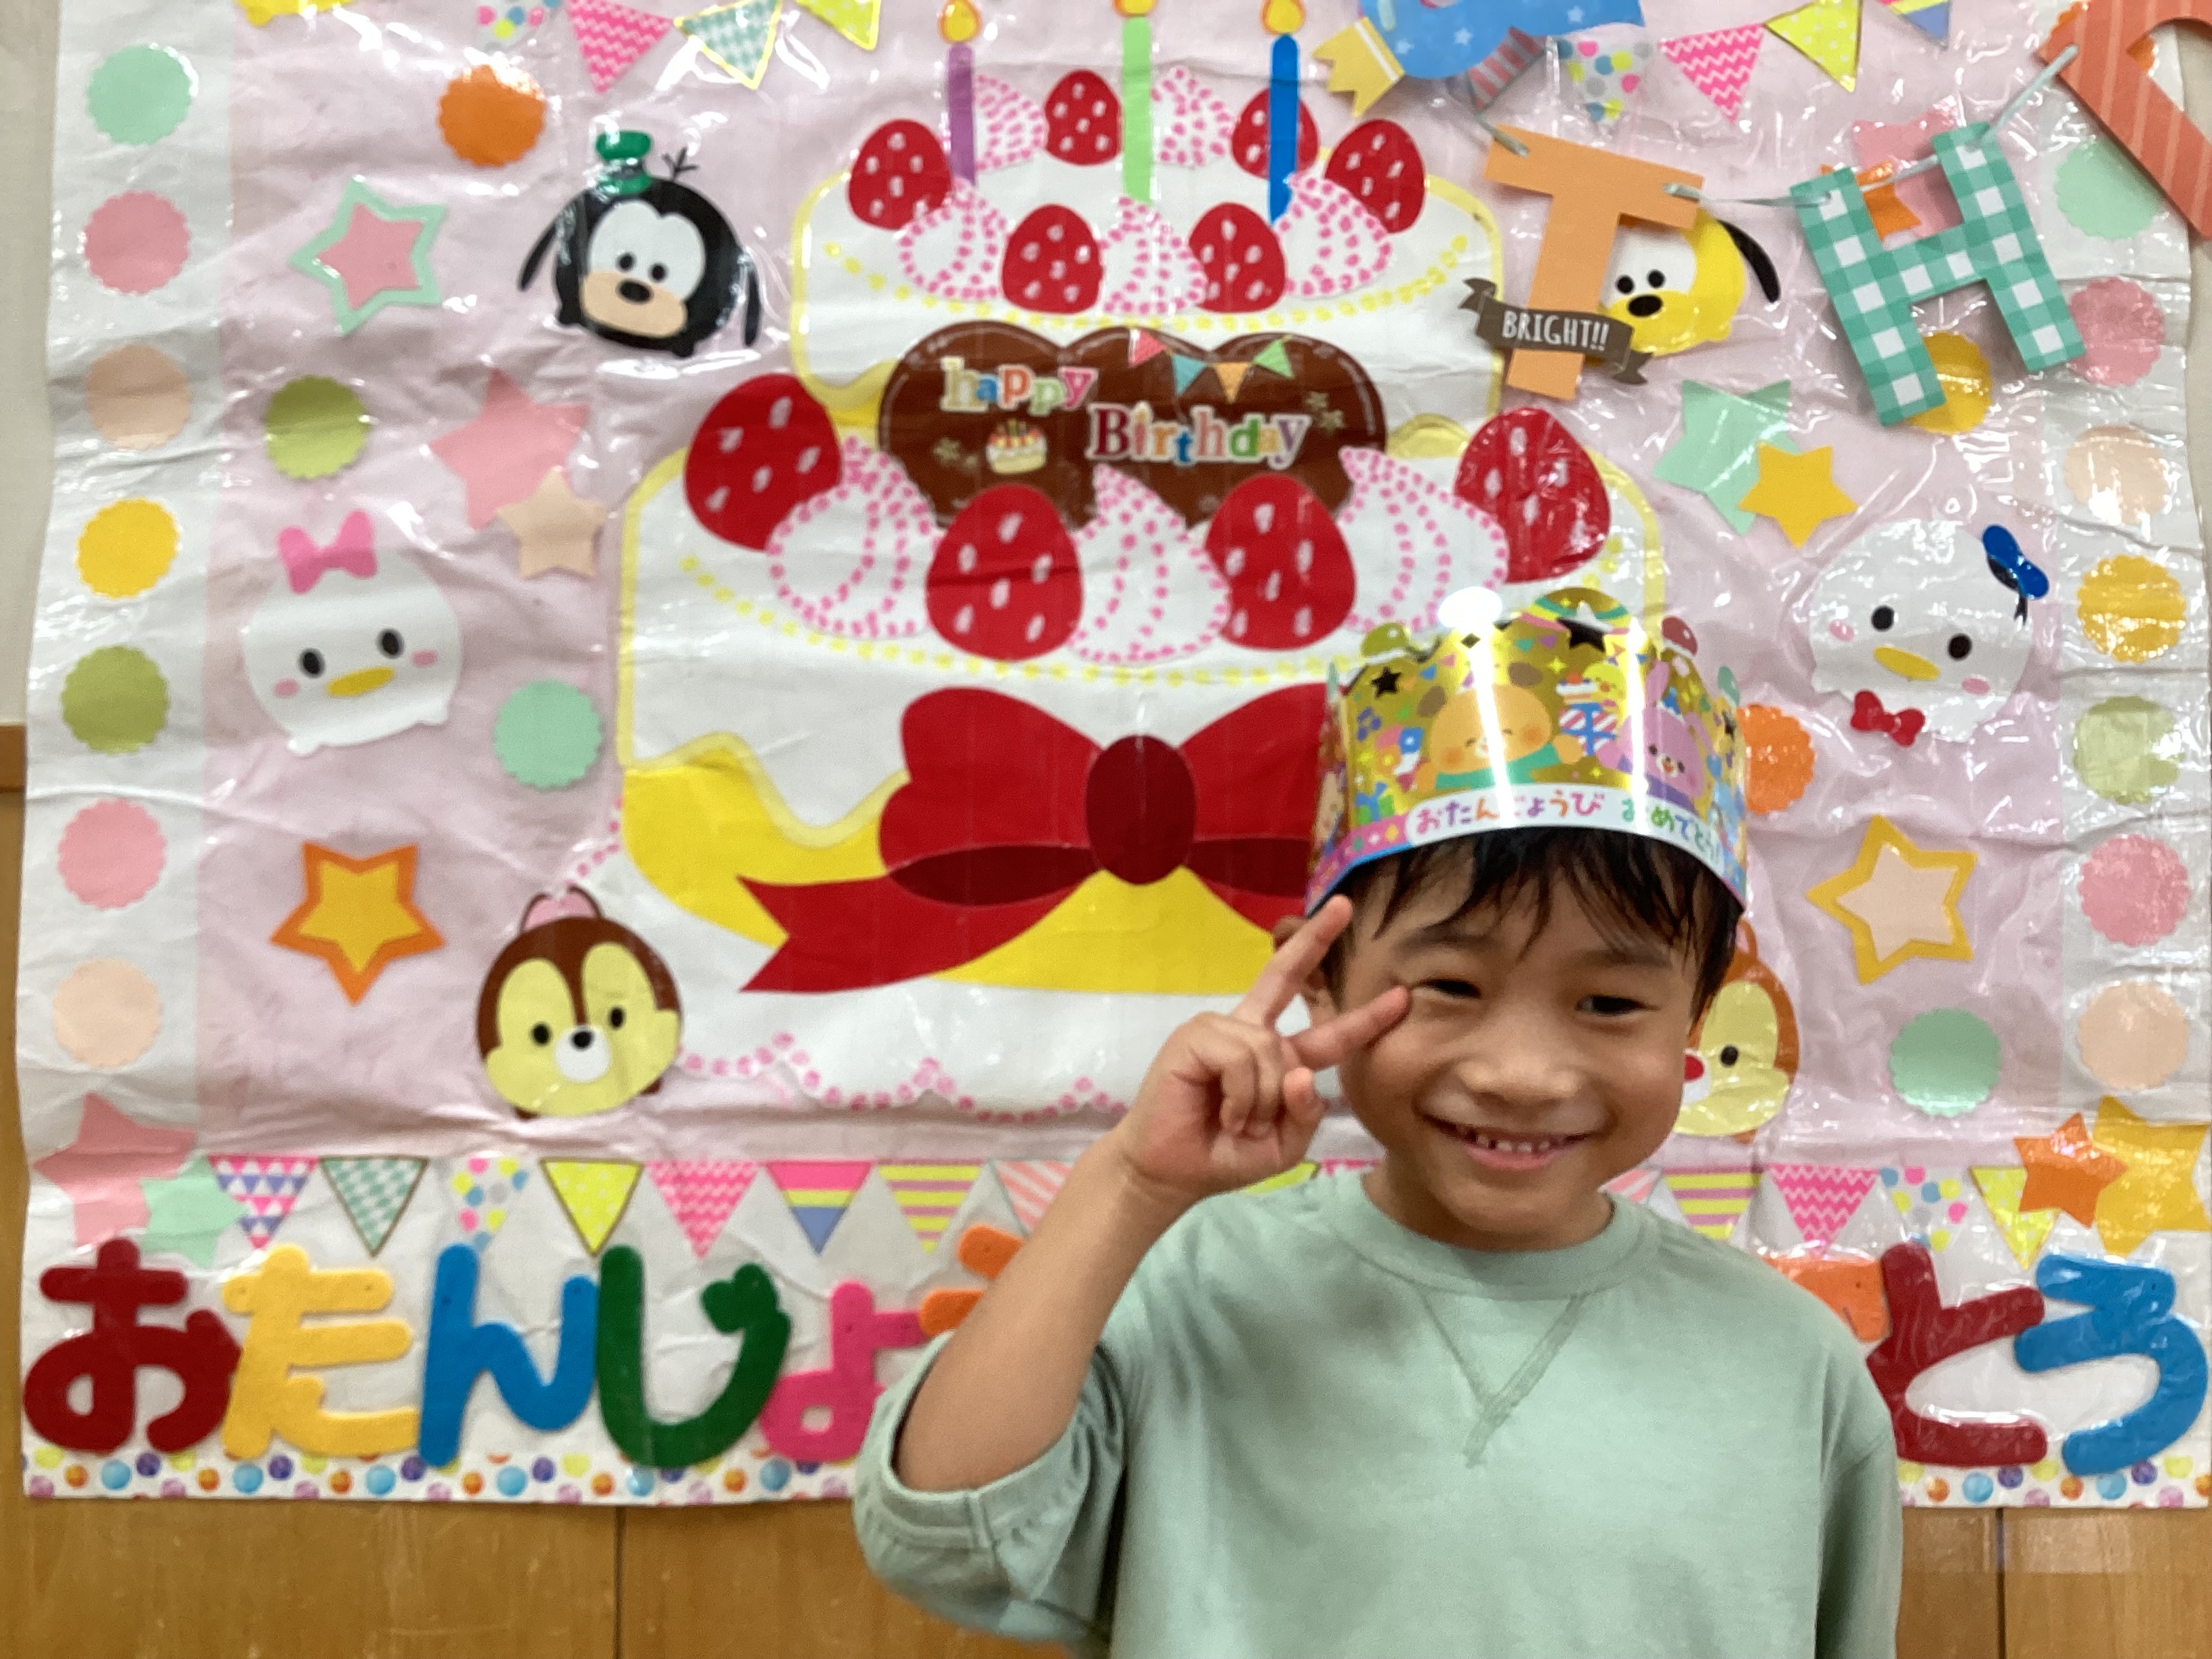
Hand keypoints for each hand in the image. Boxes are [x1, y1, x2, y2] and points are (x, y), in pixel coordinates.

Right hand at [1108, 897, 1408, 1203]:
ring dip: (1264, 1102)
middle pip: (1285, 975)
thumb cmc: (1224, 1155)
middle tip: (1343, 905)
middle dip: (1316, 940)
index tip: (1401, 997)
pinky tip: (1224, 1114)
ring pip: (1272, 1051)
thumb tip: (1301, 1071)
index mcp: (1274, 1055)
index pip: (1325, 1031)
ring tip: (1239, 1123)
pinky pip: (1242, 1059)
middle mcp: (1249, 1031)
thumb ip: (1305, 1112)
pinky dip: (1242, 1098)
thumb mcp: (1284, 1144)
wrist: (1172, 1172)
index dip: (1363, 1017)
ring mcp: (1221, 1028)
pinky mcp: (1195, 1035)